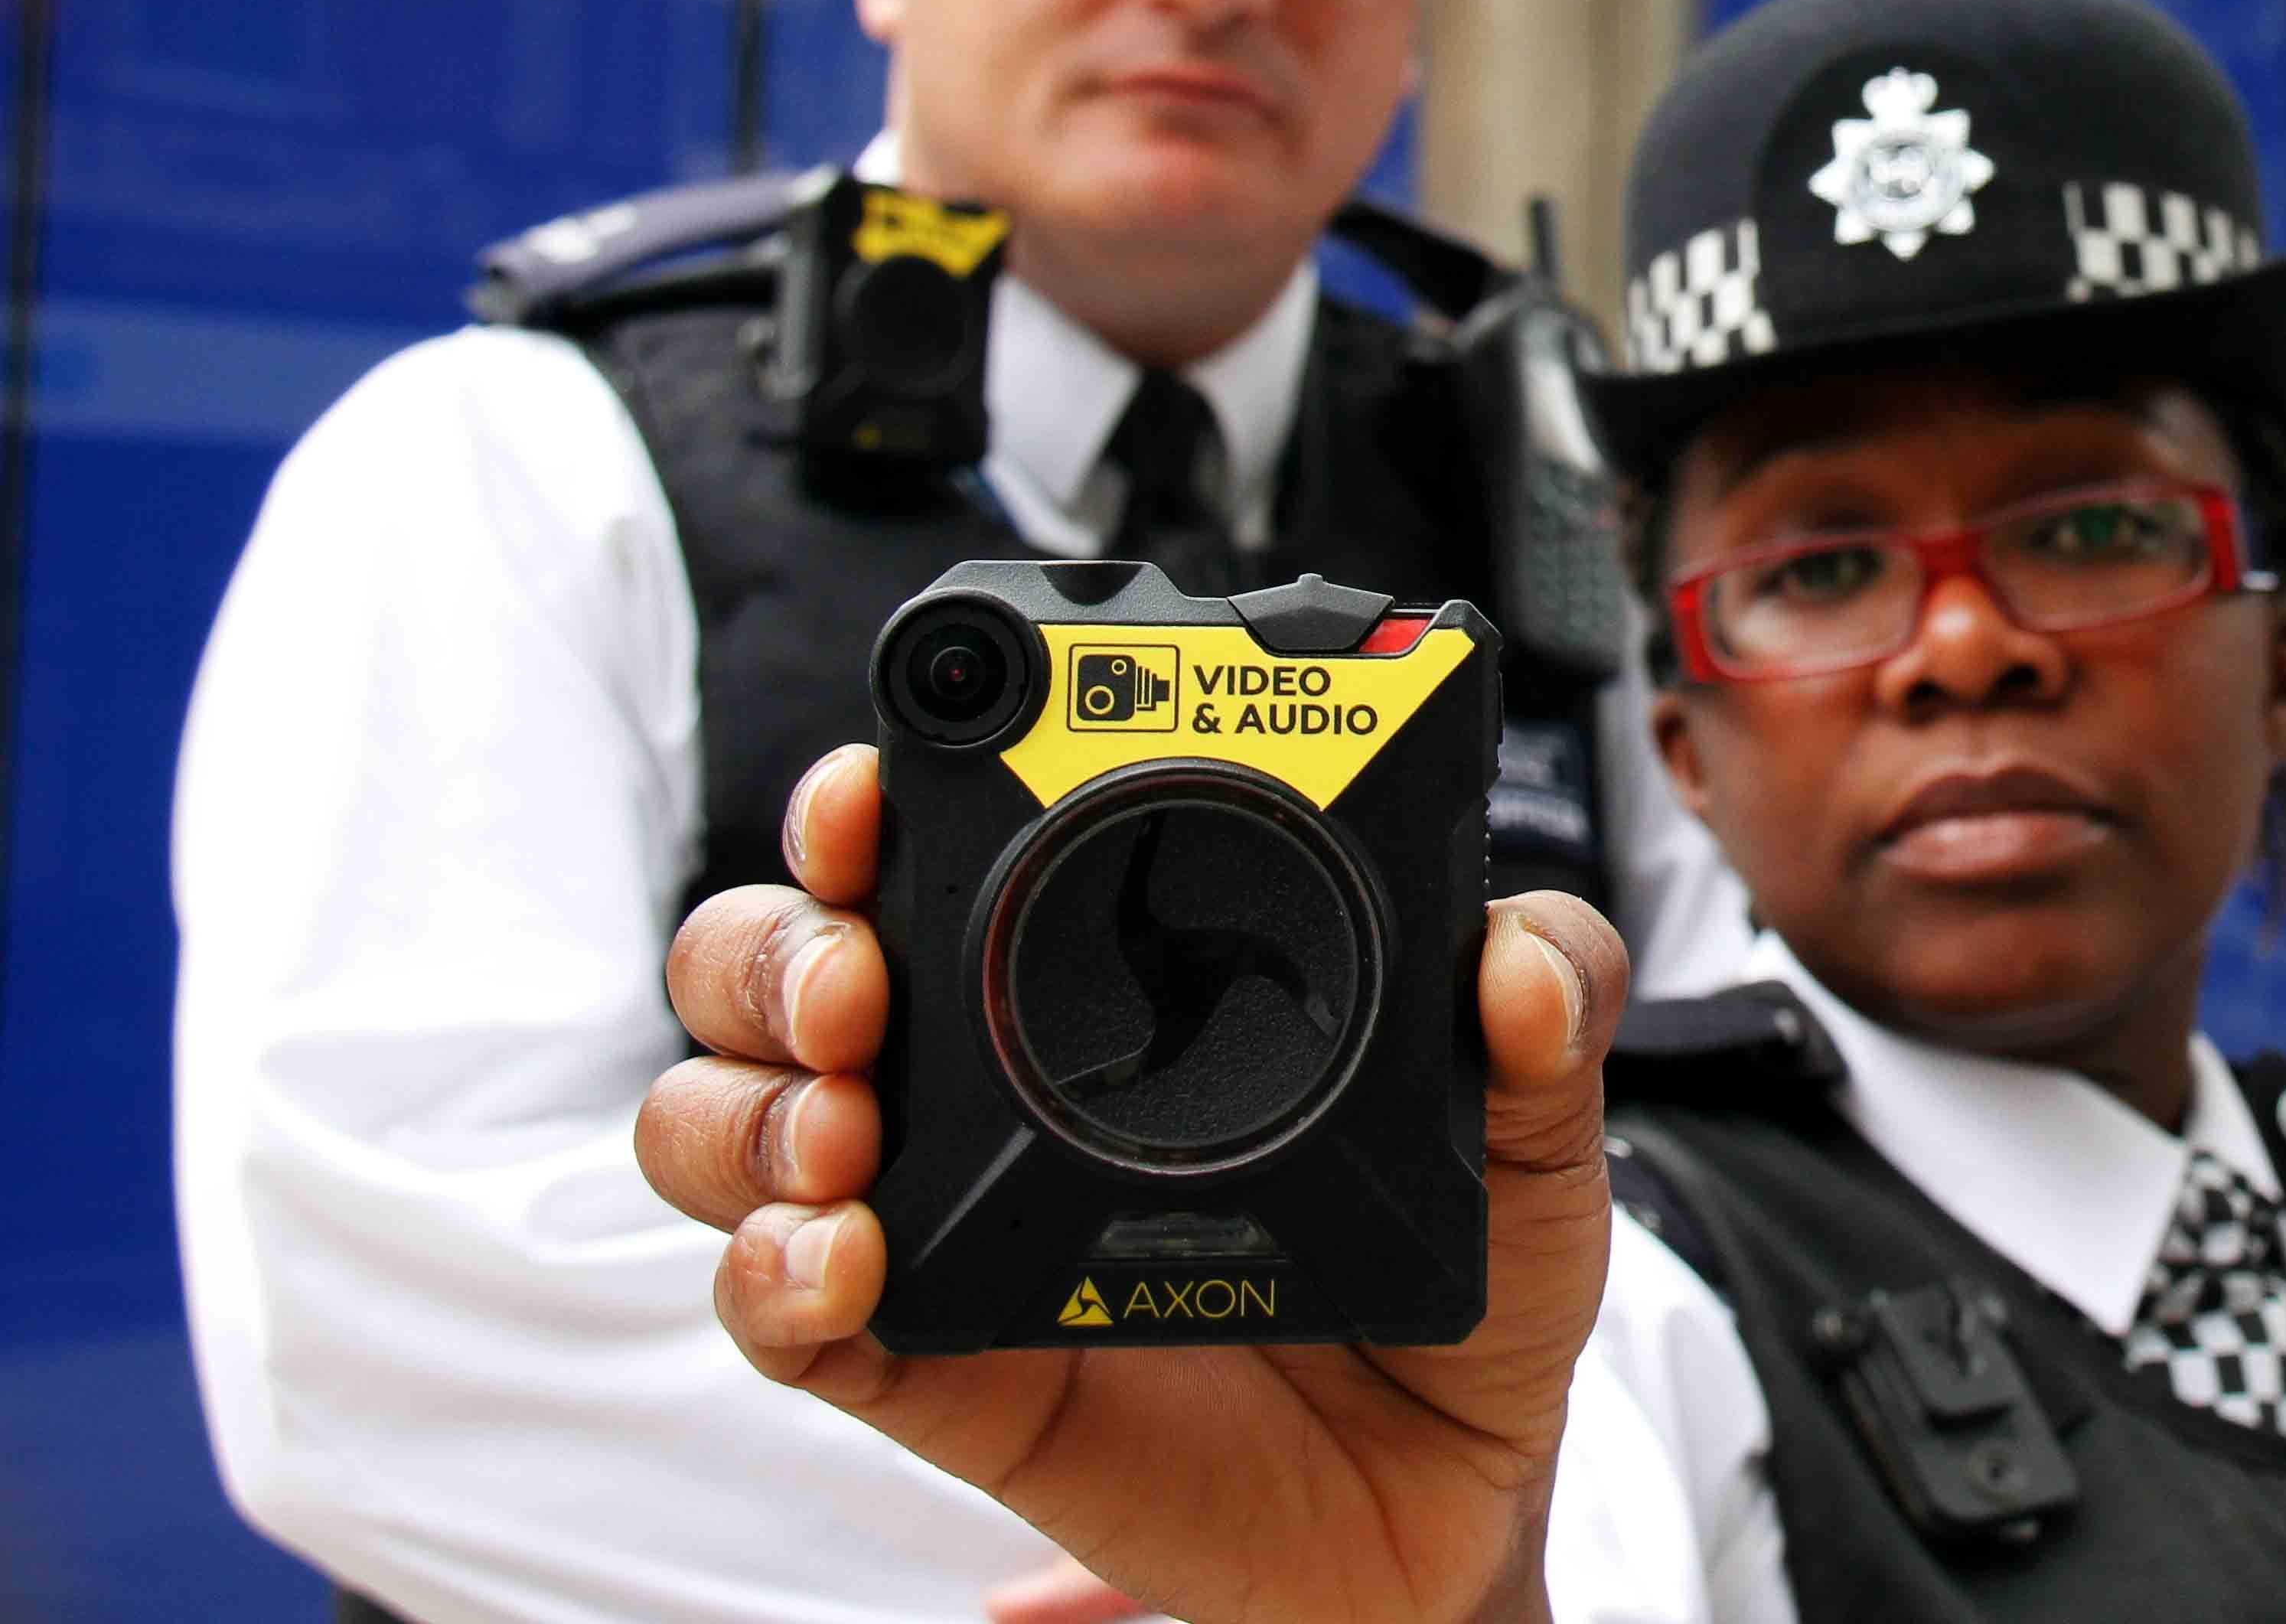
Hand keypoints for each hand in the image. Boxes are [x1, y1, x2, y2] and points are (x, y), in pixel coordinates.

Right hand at [636, 746, 1626, 1623]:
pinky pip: (785, 1314)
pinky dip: (767, 1276)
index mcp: (1113, 971)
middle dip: (773, 942)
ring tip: (842, 1137)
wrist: (1451, 1496)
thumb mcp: (1531, 1138)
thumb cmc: (1465, 1281)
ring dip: (744, 1107)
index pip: (945, 841)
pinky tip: (834, 1260)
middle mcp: (990, 1071)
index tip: (879, 790)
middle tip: (855, 982)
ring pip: (735, 1119)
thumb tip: (1523, 954)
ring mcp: (945, 1211)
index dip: (872, 796)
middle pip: (781, 960)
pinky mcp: (935, 1362)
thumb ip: (1548, 1024)